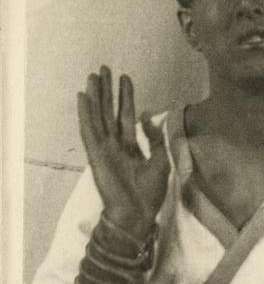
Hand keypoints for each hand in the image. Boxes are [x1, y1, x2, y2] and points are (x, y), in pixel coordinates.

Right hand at [77, 66, 169, 238]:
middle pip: (109, 111)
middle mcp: (115, 145)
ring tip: (93, 75)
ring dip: (95, 95)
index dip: (126, 97)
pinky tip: (82, 96)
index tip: (125, 78)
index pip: (127, 116)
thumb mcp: (161, 160)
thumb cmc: (150, 193)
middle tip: (104, 69)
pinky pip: (89, 130)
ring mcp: (104, 149)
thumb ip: (156, 138)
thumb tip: (148, 116)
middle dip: (107, 90)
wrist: (137, 214)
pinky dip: (85, 113)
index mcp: (130, 147)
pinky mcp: (95, 154)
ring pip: (98, 116)